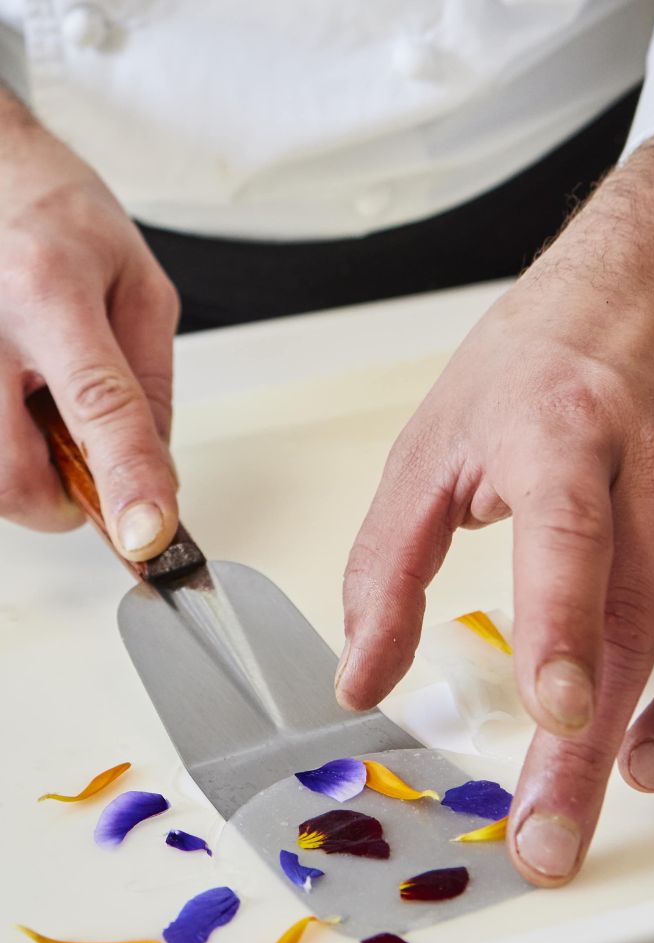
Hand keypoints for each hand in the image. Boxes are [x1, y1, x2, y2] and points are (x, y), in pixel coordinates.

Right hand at [0, 91, 178, 557]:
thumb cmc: (59, 214)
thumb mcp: (140, 286)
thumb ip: (151, 383)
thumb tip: (156, 469)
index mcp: (49, 290)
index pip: (99, 406)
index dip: (127, 480)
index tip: (148, 534)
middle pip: (10, 470)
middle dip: (59, 503)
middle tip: (84, 475)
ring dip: (22, 472)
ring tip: (39, 407)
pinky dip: (1, 444)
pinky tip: (13, 397)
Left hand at [338, 130, 653, 884]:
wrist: (653, 279)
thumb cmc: (539, 357)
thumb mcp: (432, 442)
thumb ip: (388, 564)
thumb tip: (363, 677)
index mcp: (560, 431)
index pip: (572, 530)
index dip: (565, 623)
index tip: (554, 711)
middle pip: (644, 612)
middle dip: (601, 742)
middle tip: (556, 836)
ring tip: (652, 768)